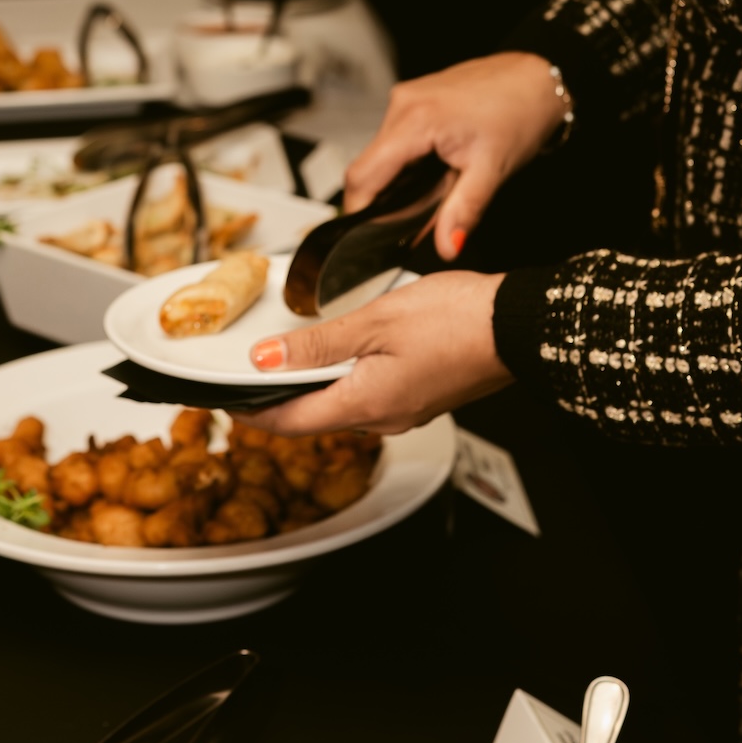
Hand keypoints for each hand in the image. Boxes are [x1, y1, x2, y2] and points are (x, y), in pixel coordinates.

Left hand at [243, 273, 511, 435]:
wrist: (518, 326)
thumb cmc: (457, 320)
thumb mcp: (374, 322)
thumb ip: (317, 344)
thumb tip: (265, 359)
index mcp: (364, 405)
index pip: (289, 422)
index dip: (250, 412)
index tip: (224, 401)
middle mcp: (383, 419)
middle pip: (312, 418)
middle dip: (276, 401)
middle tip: (246, 379)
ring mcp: (405, 411)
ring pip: (341, 407)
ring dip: (310, 390)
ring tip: (284, 363)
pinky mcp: (422, 398)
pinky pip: (368, 397)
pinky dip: (342, 381)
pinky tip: (339, 357)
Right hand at [345, 51, 568, 259]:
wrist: (539, 78)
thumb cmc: (521, 113)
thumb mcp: (491, 171)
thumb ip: (462, 212)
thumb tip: (445, 247)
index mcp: (414, 120)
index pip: (363, 175)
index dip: (360, 210)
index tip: (369, 237)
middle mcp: (402, 105)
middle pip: (369, 167)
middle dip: (385, 199)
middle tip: (418, 218)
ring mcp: (405, 99)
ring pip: (382, 155)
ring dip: (398, 181)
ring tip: (436, 189)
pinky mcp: (412, 100)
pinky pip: (395, 140)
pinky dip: (408, 163)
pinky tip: (436, 170)